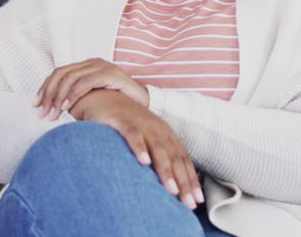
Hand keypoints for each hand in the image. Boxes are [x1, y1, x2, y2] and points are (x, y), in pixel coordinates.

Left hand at [34, 58, 148, 120]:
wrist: (142, 104)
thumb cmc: (116, 103)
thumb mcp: (92, 99)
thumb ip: (75, 99)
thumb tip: (53, 108)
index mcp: (85, 67)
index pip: (58, 73)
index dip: (45, 88)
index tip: (36, 104)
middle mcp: (92, 63)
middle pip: (61, 74)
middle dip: (48, 94)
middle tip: (42, 113)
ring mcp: (101, 66)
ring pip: (70, 78)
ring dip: (58, 97)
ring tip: (53, 114)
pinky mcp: (110, 73)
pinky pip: (86, 82)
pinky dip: (73, 95)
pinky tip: (67, 108)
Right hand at [71, 90, 203, 209]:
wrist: (104, 97)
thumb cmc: (127, 125)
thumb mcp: (146, 140)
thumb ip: (156, 158)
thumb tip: (167, 187)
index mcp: (166, 135)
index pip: (183, 160)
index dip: (190, 180)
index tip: (196, 201)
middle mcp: (158, 130)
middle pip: (174, 158)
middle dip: (183, 182)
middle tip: (188, 203)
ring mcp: (142, 124)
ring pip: (157, 148)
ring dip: (166, 170)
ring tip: (172, 190)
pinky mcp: (123, 120)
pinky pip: (133, 135)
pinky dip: (139, 147)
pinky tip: (144, 161)